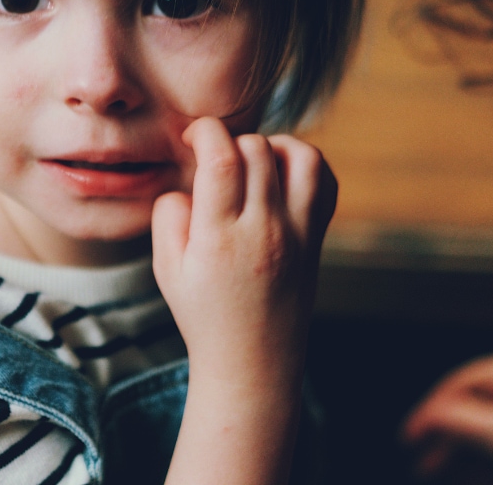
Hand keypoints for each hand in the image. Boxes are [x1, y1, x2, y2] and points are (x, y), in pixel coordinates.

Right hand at [152, 117, 336, 483]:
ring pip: (300, 155)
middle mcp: (265, 230)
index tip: (192, 138)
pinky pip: (326, 181)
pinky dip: (305, 162)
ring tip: (250, 162)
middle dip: (229, 140)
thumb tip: (189, 180)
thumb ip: (168, 214)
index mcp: (220, 237)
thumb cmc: (203, 314)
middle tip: (213, 162)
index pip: (221, 158)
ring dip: (271, 144)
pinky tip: (280, 173)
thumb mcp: (166, 268)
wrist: (253, 360)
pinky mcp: (317, 239)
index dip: (205, 131)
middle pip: (256, 149)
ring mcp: (298, 234)